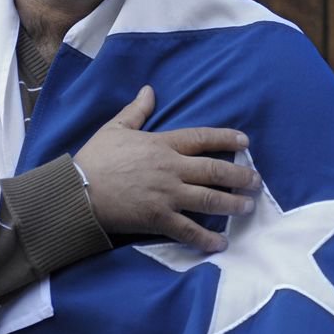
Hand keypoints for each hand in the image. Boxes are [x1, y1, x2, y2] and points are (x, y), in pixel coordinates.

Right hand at [74, 85, 260, 252]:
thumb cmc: (95, 159)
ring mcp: (167, 195)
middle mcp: (171, 169)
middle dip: (239, 176)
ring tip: (247, 206)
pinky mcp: (158, 219)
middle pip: (214, 170)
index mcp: (162, 144)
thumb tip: (149, 89)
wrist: (77, 192)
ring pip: (208, 199)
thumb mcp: (115, 128)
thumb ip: (137, 110)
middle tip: (256, 181)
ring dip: (232, 203)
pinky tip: (222, 243)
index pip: (201, 138)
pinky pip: (188, 230)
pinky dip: (206, 238)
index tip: (245, 142)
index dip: (226, 138)